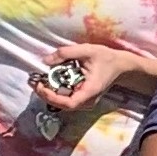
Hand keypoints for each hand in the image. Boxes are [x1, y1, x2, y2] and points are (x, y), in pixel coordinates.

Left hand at [37, 43, 153, 112]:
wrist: (122, 66)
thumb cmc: (107, 58)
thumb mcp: (87, 50)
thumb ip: (65, 53)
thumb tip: (45, 60)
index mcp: (90, 91)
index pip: (68, 103)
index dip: (51, 97)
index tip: (40, 85)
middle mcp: (88, 101)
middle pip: (62, 105)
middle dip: (46, 94)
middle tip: (34, 81)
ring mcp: (85, 101)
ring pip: (62, 103)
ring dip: (49, 93)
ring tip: (39, 81)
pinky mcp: (83, 99)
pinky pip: (66, 99)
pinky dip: (55, 91)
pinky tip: (49, 81)